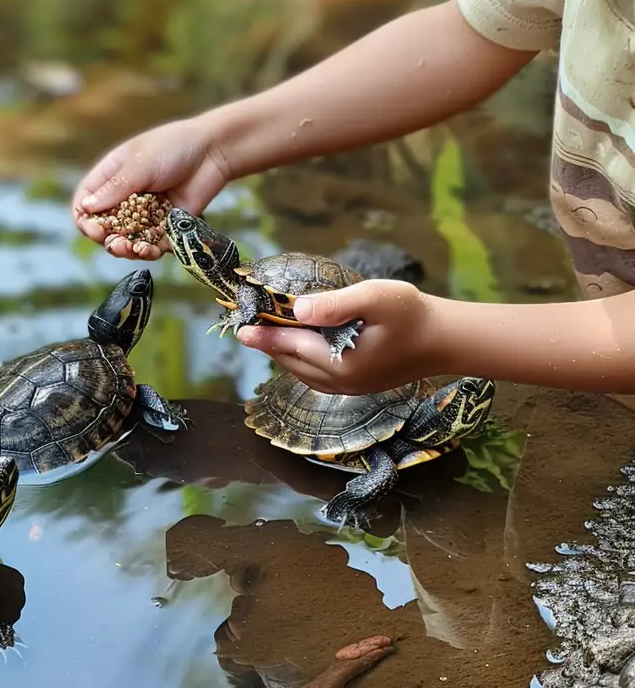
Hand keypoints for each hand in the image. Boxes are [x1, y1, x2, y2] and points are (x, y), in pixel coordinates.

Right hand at [73, 118, 236, 256]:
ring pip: (124, 240)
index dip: (84, 219)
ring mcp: (142, 214)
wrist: (213, 152)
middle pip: (101, 228)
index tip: (93, 229)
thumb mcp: (140, 164)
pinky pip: (149, 245)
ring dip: (125, 249)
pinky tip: (152, 250)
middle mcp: (122, 198)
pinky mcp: (162, 225)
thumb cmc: (173, 146)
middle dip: (106, 239)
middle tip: (116, 243)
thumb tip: (86, 208)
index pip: (84, 203)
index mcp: (110, 178)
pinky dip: (148, 251)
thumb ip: (115, 188)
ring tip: (133, 249)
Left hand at [235, 278, 441, 391]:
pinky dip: (301, 361)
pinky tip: (298, 349)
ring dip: (283, 354)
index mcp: (339, 363)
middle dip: (269, 345)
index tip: (240, 328)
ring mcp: (347, 388)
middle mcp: (338, 382)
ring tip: (266, 337)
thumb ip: (335, 304)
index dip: (264, 334)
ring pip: (301, 371)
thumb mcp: (376, 298)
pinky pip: (316, 376)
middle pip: (291, 361)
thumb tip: (297, 308)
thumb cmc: (414, 315)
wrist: (447, 341)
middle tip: (247, 329)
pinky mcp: (356, 386)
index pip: (291, 345)